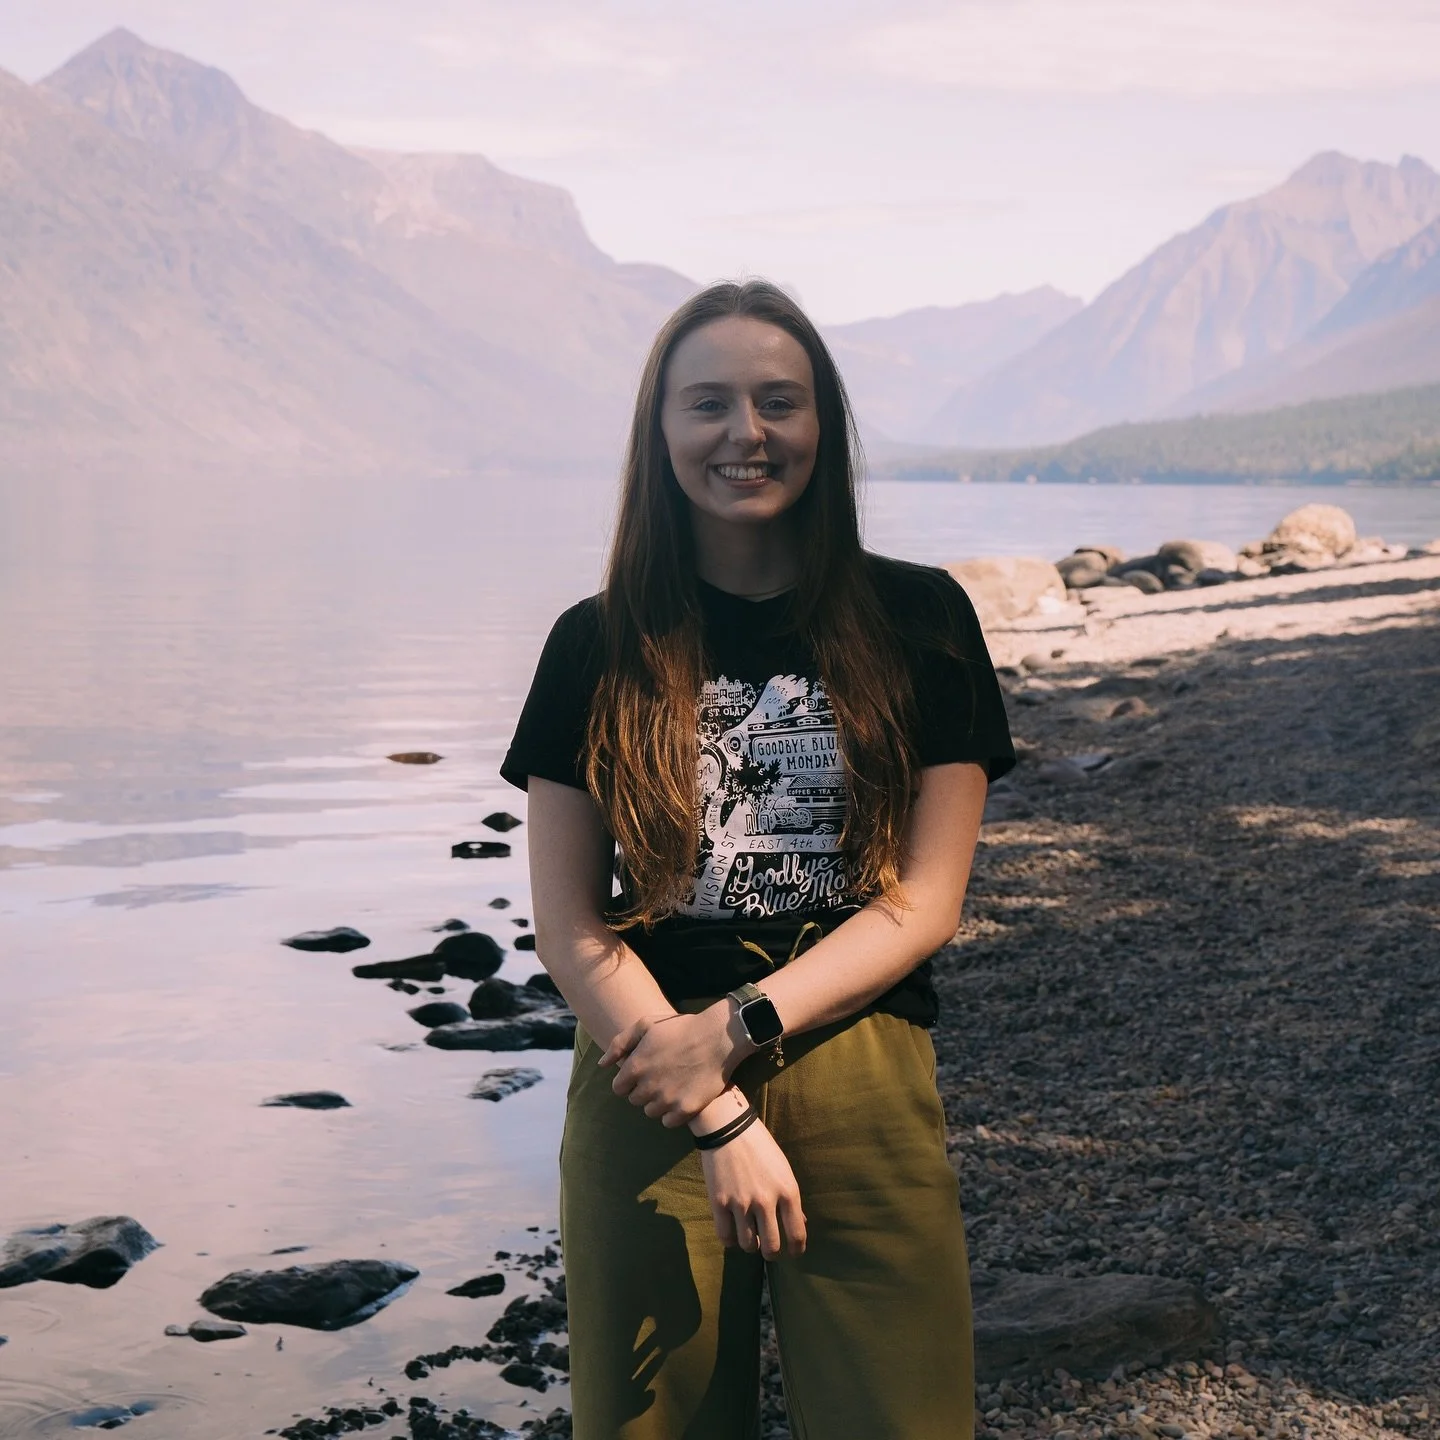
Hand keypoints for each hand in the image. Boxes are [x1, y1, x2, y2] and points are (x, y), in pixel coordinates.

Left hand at [602, 1007, 732, 1125]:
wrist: (718, 1037)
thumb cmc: (681, 1027)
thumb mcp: (646, 1024)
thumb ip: (620, 1043)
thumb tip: (602, 1064)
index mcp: (635, 1066)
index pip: (618, 1088)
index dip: (628, 1080)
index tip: (642, 1073)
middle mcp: (648, 1086)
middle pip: (635, 1101)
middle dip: (643, 1090)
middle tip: (660, 1076)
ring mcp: (667, 1100)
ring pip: (651, 1112)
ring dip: (657, 1102)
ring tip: (672, 1085)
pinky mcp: (685, 1110)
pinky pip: (668, 1122)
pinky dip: (673, 1113)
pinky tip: (681, 1097)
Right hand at [700, 1119, 806, 1259]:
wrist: (729, 1127)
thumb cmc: (760, 1146)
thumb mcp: (783, 1169)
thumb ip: (790, 1198)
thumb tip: (801, 1222)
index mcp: (787, 1190)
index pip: (796, 1234)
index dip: (796, 1250)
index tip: (793, 1252)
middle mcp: (766, 1200)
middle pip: (771, 1247)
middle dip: (771, 1253)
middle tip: (769, 1249)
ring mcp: (741, 1203)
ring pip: (748, 1245)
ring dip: (750, 1245)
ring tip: (749, 1236)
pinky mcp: (719, 1203)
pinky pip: (726, 1237)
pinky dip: (730, 1240)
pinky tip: (733, 1231)